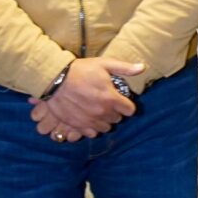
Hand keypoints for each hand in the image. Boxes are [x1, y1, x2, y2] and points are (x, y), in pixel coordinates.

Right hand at [28, 56, 142, 139]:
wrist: (55, 80)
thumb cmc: (80, 70)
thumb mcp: (104, 64)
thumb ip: (124, 68)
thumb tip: (142, 67)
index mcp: (111, 99)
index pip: (130, 110)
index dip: (127, 105)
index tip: (121, 100)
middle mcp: (102, 113)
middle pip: (117, 119)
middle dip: (115, 112)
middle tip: (107, 103)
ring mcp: (90, 121)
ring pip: (105, 128)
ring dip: (104, 120)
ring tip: (98, 110)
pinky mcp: (78, 125)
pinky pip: (92, 133)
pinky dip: (92, 127)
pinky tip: (89, 118)